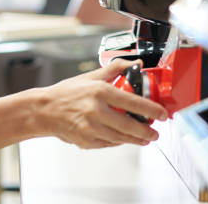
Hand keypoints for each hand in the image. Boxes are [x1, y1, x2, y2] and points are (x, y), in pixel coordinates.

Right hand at [38, 58, 167, 148]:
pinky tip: (122, 138)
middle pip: (131, 126)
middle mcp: (96, 111)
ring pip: (122, 138)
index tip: (162, 114)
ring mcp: (91, 128)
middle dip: (147, 132)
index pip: (134, 102)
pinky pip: (109, 144)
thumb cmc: (66, 93)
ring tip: (144, 138)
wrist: (45, 110)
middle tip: (154, 132)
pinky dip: (118, 142)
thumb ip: (115, 69)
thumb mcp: (90, 76)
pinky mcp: (87, 140)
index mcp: (100, 92)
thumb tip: (135, 63)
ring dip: (136, 140)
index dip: (152, 110)